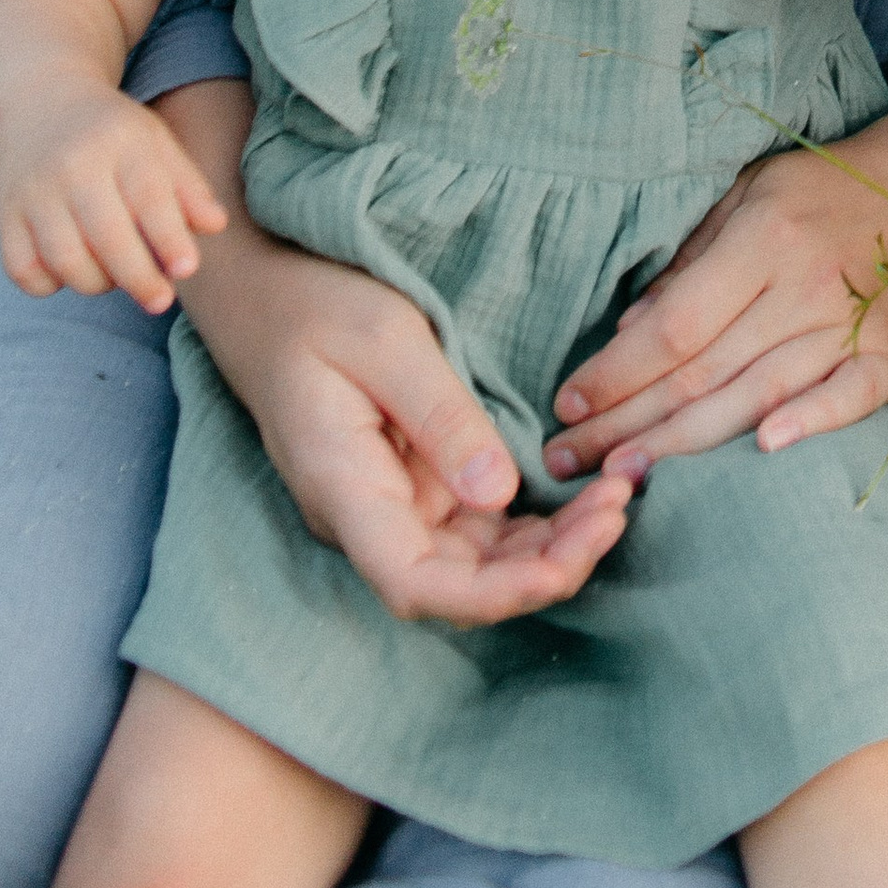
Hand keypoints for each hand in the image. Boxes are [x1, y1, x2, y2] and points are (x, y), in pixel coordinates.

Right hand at [0, 79, 230, 312]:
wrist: (42, 105)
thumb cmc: (113, 133)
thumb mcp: (156, 143)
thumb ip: (188, 185)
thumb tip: (216, 226)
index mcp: (120, 141)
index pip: (148, 195)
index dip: (169, 237)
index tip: (188, 269)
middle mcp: (72, 165)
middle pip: (106, 236)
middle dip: (138, 278)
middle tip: (161, 301)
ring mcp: (33, 192)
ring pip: (66, 261)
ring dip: (98, 283)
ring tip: (117, 275)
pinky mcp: (5, 216)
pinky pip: (25, 271)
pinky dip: (50, 284)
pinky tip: (72, 270)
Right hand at [190, 226, 632, 623]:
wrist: (268, 293)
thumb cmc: (317, 305)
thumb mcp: (386, 340)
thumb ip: (443, 417)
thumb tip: (501, 494)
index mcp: (344, 488)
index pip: (417, 584)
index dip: (496, 594)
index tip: (568, 564)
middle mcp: (365, 517)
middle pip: (458, 585)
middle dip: (545, 566)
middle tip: (619, 505)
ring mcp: (389, 506)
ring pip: (474, 563)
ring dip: (546, 547)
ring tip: (617, 497)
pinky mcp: (412, 485)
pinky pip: (475, 527)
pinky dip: (531, 523)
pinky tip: (583, 495)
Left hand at [544, 77, 887, 476]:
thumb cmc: (820, 192)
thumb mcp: (746, 194)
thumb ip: (689, 261)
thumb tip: (629, 333)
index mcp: (763, 237)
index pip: (674, 324)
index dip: (616, 370)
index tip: (567, 402)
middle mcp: (804, 284)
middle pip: (703, 371)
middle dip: (626, 422)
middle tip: (567, 460)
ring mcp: (851, 324)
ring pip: (756, 395)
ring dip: (684, 444)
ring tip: (622, 476)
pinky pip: (848, 398)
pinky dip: (810, 423)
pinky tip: (764, 450)